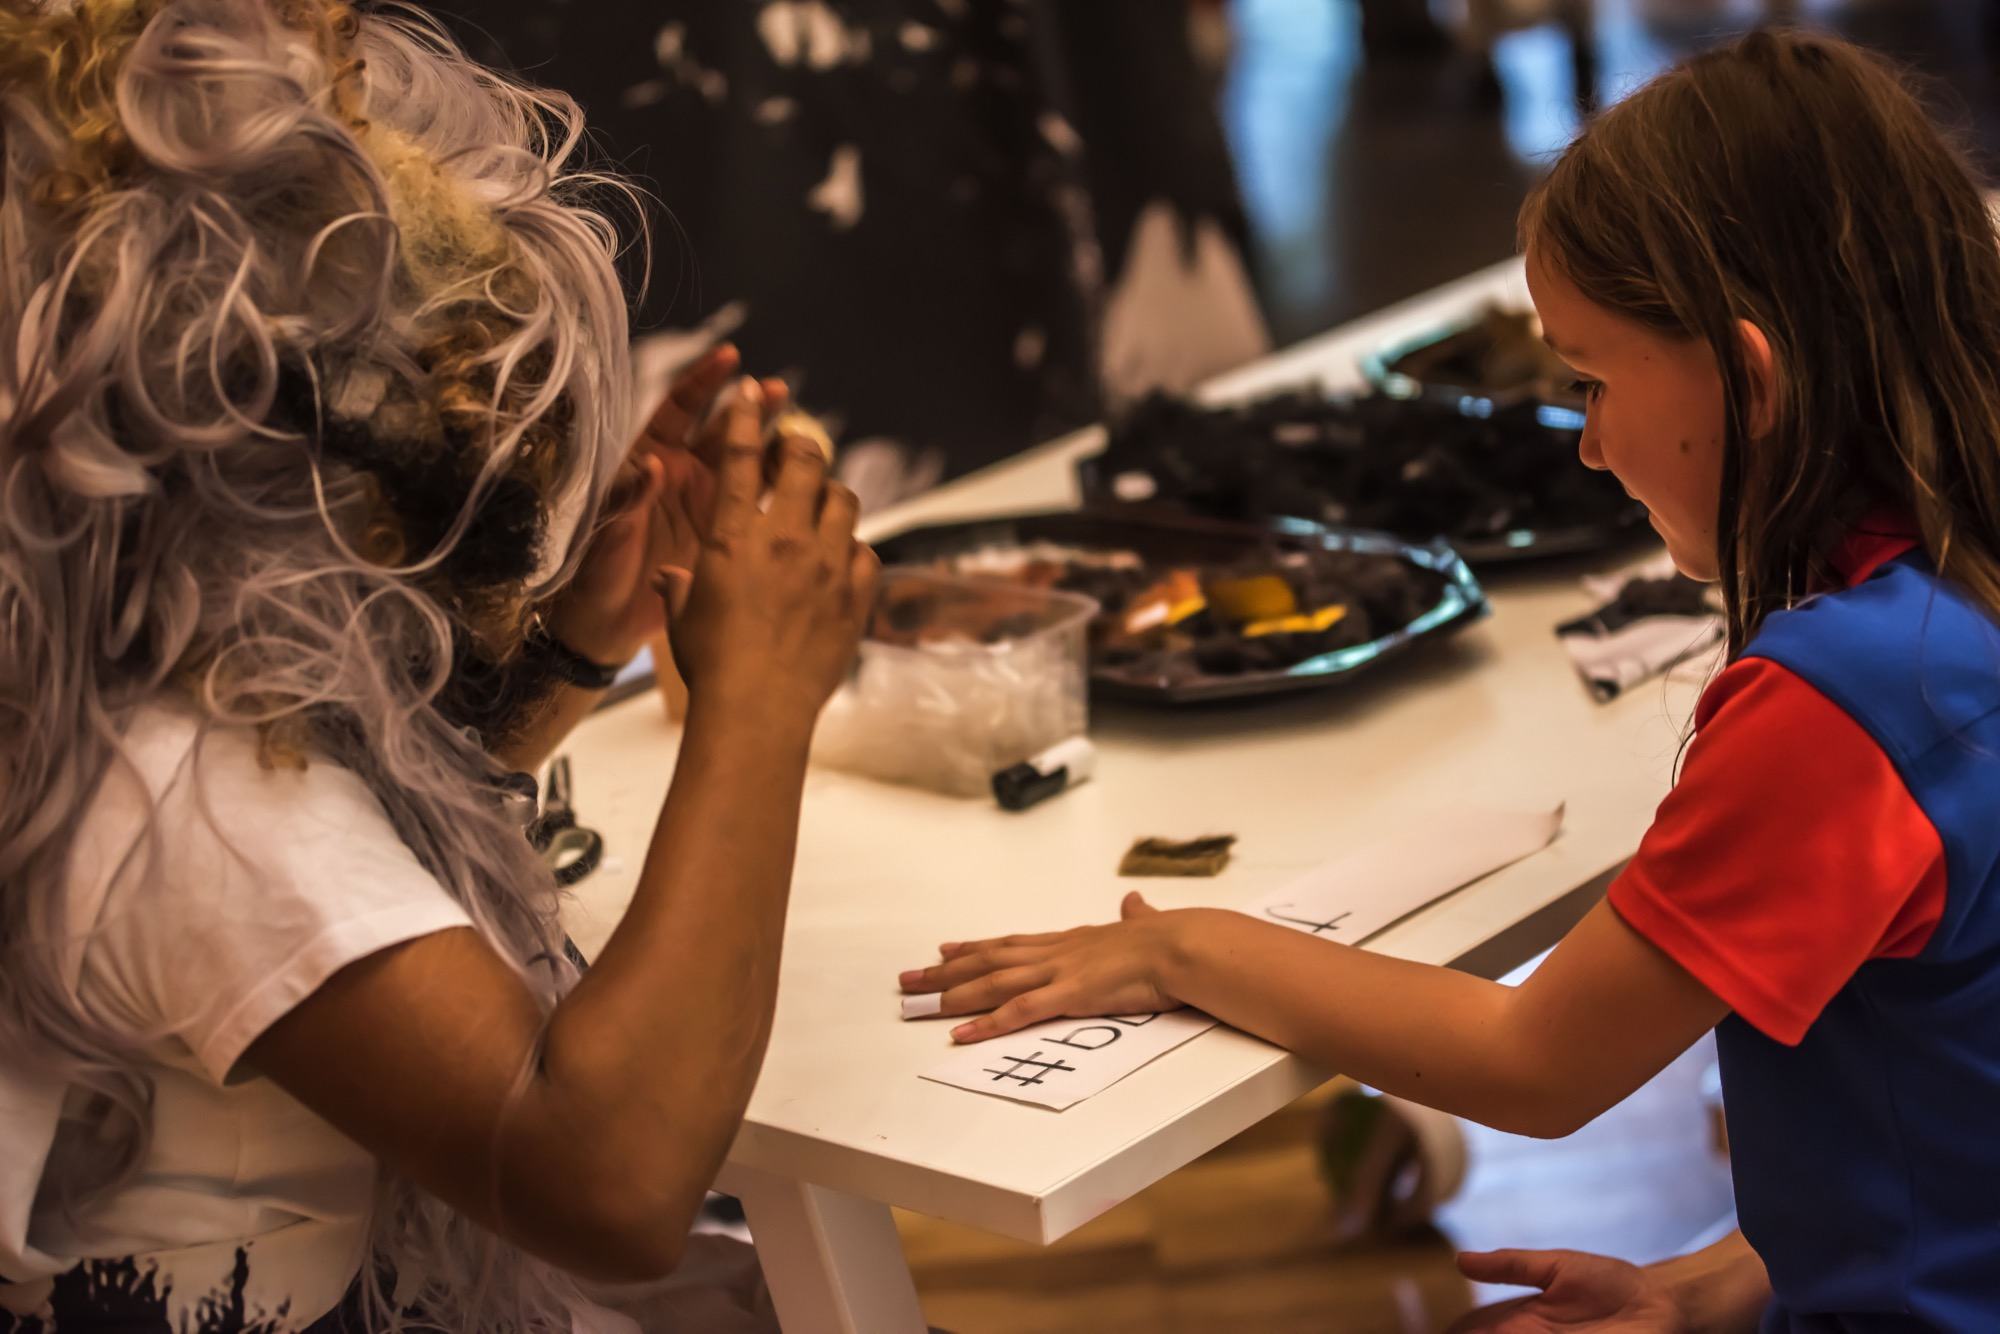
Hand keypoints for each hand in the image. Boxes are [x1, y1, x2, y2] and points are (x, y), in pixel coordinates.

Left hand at [546, 344, 787, 667]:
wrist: (604, 626)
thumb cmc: (593, 575)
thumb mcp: (605, 534)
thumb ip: (626, 497)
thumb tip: (651, 461)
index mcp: (649, 464)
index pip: (679, 411)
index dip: (703, 382)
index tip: (731, 359)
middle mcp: (682, 477)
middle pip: (723, 432)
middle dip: (752, 409)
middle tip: (780, 392)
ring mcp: (706, 507)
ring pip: (746, 466)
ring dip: (773, 448)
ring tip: (803, 434)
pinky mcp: (723, 539)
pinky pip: (756, 507)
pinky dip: (779, 494)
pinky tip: (806, 486)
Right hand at [656, 383, 877, 722]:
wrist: (757, 710)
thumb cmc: (711, 665)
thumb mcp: (684, 616)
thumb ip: (682, 585)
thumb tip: (672, 576)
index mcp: (732, 535)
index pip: (741, 455)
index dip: (746, 415)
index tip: (751, 391)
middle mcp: (783, 539)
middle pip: (805, 460)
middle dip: (801, 444)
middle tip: (797, 447)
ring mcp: (826, 564)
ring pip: (843, 499)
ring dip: (831, 494)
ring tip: (821, 504)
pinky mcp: (856, 595)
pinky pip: (866, 551)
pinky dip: (854, 549)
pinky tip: (843, 560)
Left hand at [897, 892, 1189, 1042]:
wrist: (1183, 944)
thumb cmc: (1170, 938)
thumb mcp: (1143, 923)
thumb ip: (1134, 917)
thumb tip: (1134, 901)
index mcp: (1071, 940)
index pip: (1011, 943)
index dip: (975, 948)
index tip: (945, 950)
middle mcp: (1056, 952)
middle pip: (988, 961)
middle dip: (946, 972)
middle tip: (909, 979)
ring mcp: (1059, 972)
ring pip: (992, 984)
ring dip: (951, 995)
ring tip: (916, 1004)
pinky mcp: (1069, 995)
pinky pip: (1018, 1012)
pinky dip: (987, 1024)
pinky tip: (961, 1034)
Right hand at [1446, 1250, 1685, 1332]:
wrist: (1661, 1303)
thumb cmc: (1611, 1282)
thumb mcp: (1557, 1266)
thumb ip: (1511, 1265)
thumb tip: (1459, 1260)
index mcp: (1520, 1322)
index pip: (1473, 1332)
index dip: (1453, 1332)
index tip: (1433, 1330)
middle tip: (1442, 1332)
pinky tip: (1506, 1332)